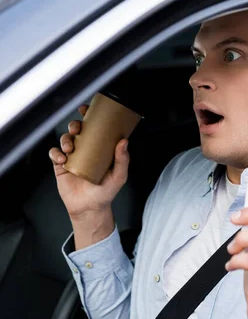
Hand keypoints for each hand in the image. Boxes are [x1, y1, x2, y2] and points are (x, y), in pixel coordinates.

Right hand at [48, 104, 129, 219]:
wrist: (89, 209)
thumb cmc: (105, 192)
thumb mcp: (118, 176)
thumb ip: (122, 160)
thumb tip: (124, 142)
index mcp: (100, 148)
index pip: (95, 128)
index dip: (90, 116)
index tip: (87, 109)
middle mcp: (86, 149)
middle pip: (78, 130)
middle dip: (75, 124)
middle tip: (78, 128)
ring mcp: (72, 157)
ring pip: (65, 139)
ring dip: (65, 139)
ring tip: (69, 147)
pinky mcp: (61, 166)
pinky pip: (54, 153)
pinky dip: (55, 153)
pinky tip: (61, 159)